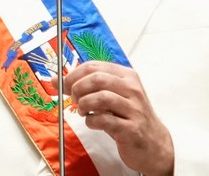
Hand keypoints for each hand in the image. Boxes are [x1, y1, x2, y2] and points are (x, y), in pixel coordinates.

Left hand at [59, 61, 173, 175]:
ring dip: (84, 104)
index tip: (64, 85)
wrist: (153, 143)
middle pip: (97, 79)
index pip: (94, 66)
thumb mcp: (112, 96)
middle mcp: (132, 89)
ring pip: (101, 97)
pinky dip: (91, 121)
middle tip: (73, 99)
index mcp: (127, 76)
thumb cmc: (129, 116)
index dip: (74, 75)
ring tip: (83, 111)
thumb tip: (56, 80)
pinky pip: (105, 120)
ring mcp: (133, 109)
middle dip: (78, 88)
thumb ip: (87, 86)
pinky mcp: (131, 129)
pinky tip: (92, 122)